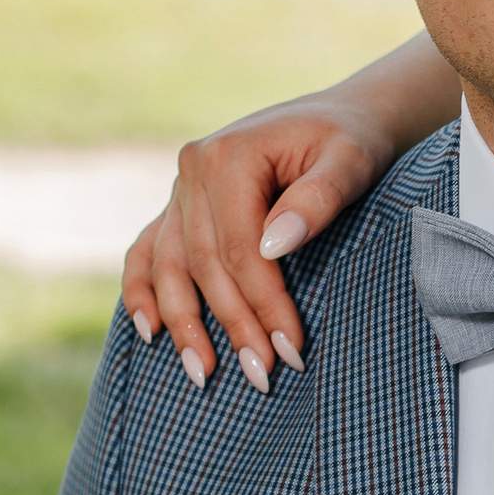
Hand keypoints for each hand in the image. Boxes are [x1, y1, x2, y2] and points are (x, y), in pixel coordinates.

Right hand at [120, 97, 397, 392]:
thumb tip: (274, 247)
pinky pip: (147, 251)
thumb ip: (317, 199)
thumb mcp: (351, 161)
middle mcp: (193, 170)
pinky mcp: (179, 205)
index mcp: (229, 156)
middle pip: (205, 264)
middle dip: (233, 325)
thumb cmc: (351, 141)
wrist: (340, 118)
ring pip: (168, 266)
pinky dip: (142, 291)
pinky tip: (149, 333)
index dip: (264, 304)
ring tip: (203, 375)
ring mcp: (180, 188)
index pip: (240, 248)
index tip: (292, 350)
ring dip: (183, 324)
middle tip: (261, 377)